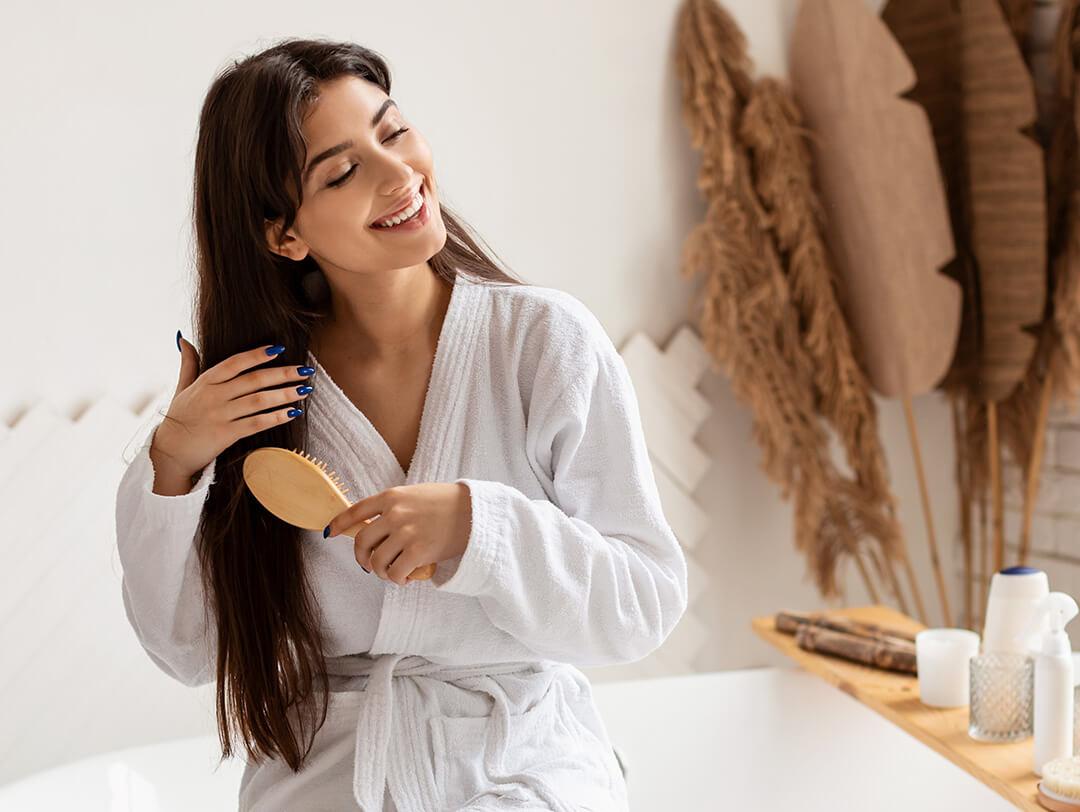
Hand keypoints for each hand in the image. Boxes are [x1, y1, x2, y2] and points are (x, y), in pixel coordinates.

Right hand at [152, 339, 313, 479]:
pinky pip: (256, 423)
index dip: (257, 354)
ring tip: (304, 390)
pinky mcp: (226, 435)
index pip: (235, 362)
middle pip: (254, 380)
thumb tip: (183, 338)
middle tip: (305, 370)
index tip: (279, 348)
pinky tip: (293, 412)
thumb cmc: (179, 417)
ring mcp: (220, 415)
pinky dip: (276, 417)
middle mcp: (214, 396)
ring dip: (285, 394)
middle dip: (283, 374)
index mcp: (205, 381)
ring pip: (259, 401)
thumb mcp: (182, 387)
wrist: (169, 452)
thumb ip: (188, 363)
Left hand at [325, 483, 471, 584]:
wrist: (475, 511)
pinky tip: (405, 578)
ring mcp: (406, 532)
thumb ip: (394, 507)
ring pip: (377, 561)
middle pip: (362, 541)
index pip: (355, 511)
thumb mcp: (415, 495)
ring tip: (391, 573)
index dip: (339, 524)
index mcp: (392, 496)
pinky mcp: (419, 551)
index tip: (330, 533)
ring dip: (381, 572)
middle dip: (362, 557)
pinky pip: (396, 573)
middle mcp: (395, 513)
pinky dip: (397, 579)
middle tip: (369, 565)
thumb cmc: (448, 503)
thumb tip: (373, 527)